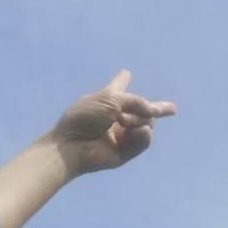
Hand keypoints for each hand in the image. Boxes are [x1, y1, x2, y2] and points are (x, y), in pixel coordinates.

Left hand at [52, 69, 175, 177]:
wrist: (71, 144)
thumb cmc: (84, 117)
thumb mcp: (111, 97)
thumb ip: (137, 101)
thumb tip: (155, 112)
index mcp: (106, 100)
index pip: (118, 87)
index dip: (122, 81)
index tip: (126, 75)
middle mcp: (114, 117)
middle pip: (144, 109)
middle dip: (149, 108)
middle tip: (124, 115)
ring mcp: (120, 135)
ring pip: (147, 123)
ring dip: (139, 120)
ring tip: (122, 123)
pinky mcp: (123, 152)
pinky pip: (144, 140)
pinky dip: (142, 135)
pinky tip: (138, 132)